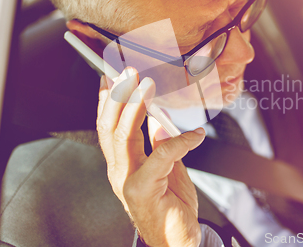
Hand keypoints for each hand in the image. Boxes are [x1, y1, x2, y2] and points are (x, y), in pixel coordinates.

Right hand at [97, 67, 205, 246]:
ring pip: (124, 135)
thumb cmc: (171, 206)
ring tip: (147, 85)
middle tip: (129, 72)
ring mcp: (126, 181)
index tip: (111, 77)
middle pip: (110, 127)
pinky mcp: (142, 190)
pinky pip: (162, 154)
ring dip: (136, 106)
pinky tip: (196, 134)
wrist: (177, 240)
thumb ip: (159, 146)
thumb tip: (160, 121)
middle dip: (119, 95)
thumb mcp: (166, 169)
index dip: (106, 101)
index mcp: (120, 165)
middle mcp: (117, 172)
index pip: (107, 127)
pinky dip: (180, 140)